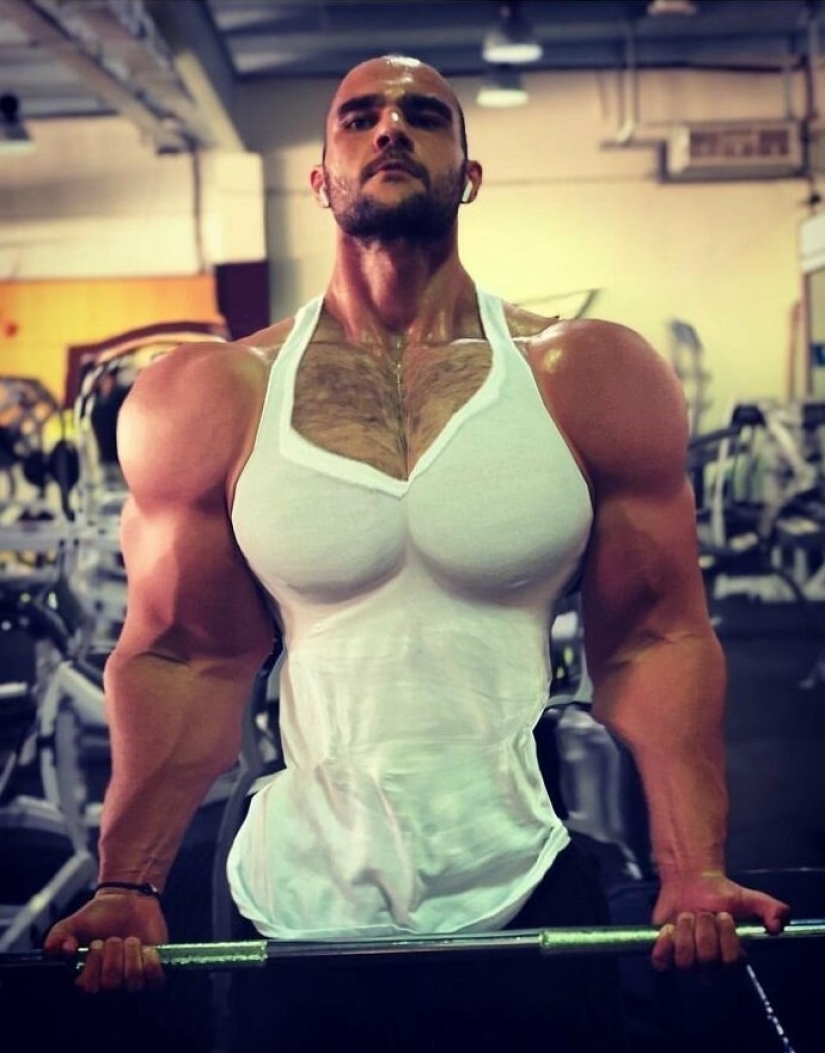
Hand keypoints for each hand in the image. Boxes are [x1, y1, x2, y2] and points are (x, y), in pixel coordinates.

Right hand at [43, 892, 168, 992]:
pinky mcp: (154, 973)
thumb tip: (56, 950)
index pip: (89, 989)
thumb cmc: (101, 914)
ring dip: (132, 956)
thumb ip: (60, 935)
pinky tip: (147, 948)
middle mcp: (111, 984)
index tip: (96, 944)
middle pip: (112, 985)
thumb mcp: (76, 921)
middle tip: (114, 938)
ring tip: (130, 939)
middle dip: (113, 956)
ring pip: (133, 984)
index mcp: (89, 977)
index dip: (94, 966)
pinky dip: (152, 963)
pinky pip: (156, 982)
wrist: (130, 900)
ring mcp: (133, 979)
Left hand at [650, 871, 789, 971]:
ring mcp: (687, 962)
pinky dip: (663, 944)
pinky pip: (661, 963)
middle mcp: (710, 965)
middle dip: (704, 929)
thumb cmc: (720, 895)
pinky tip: (669, 928)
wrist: (690, 882)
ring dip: (684, 932)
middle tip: (703, 912)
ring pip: (684, 962)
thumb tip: (776, 926)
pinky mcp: (665, 955)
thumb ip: (771, 909)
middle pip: (706, 961)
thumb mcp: (748, 898)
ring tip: (687, 915)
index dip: (726, 938)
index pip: (731, 962)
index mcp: (731, 957)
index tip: (723, 914)